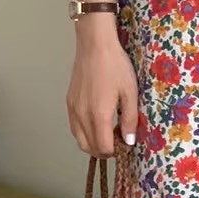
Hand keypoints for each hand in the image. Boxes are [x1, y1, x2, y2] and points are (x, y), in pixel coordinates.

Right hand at [67, 14, 139, 156]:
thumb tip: (129, 141)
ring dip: (92, 143)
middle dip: (104, 150)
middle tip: (117, 140)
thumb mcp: (130, 93)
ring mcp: (73, 110)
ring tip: (107, 132)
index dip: (115, 151)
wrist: (95, 46)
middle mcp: (82, 116)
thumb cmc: (115, 66)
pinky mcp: (69, 103)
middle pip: (89, 148)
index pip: (104, 148)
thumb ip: (130, 120)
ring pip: (79, 140)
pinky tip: (96, 123)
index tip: (124, 143)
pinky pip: (74, 127)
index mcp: (99, 115)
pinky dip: (84, 133)